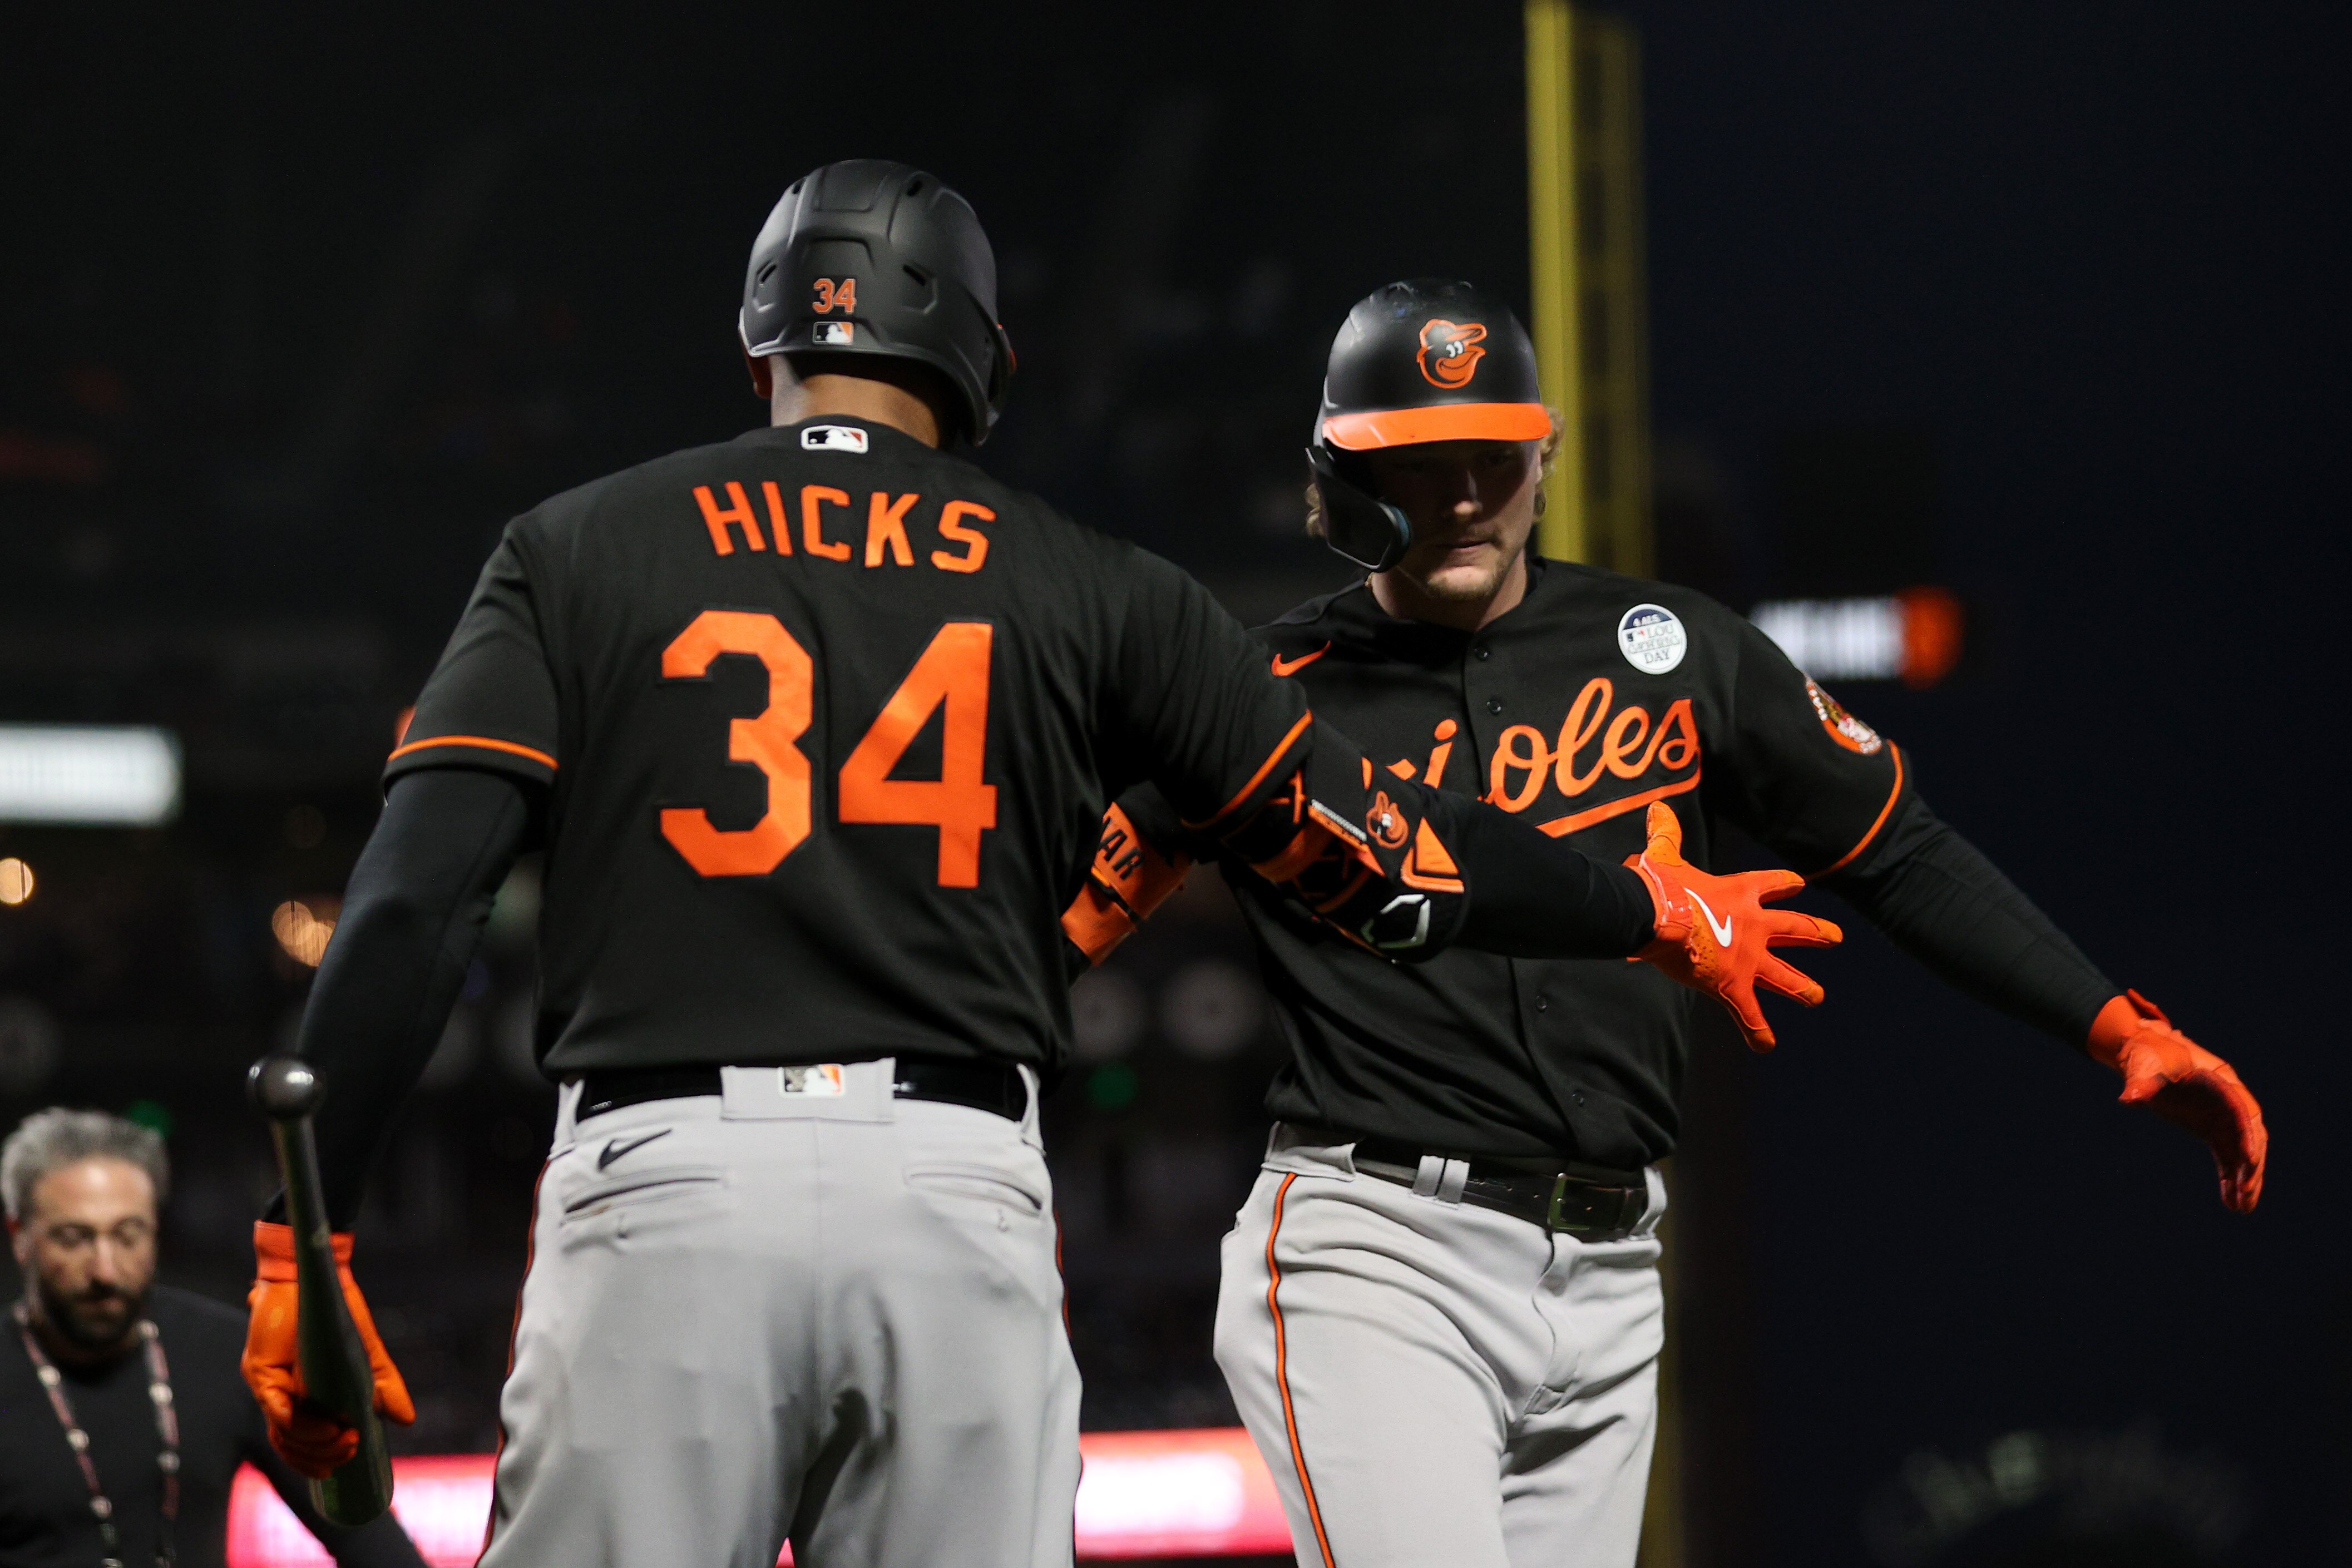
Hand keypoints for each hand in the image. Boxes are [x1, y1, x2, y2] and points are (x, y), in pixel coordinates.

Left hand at [242, 1222, 415, 1478]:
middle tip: (352, 1449)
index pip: (300, 1443)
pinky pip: (278, 1411)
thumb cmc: (337, 1315)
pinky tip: (331, 1427)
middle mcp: (279, 1397)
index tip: (350, 1461)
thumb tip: (406, 1420)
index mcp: (301, 1398)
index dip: (319, 1460)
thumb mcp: (367, 1355)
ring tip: (346, 1440)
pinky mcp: (260, 1374)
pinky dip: (303, 1426)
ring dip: (315, 1446)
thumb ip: (383, 1386)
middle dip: (321, 1457)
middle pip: (290, 1446)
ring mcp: (268, 1387)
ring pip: (282, 1435)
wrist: (316, 1279)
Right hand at [1624, 802, 1843, 1050]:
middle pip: (1797, 929)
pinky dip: (1758, 1032)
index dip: (1787, 884)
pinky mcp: (1733, 987)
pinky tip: (1767, 1046)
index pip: (1774, 884)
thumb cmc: (1660, 885)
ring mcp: (1748, 959)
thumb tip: (1656, 807)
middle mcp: (1755, 926)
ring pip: (1785, 977)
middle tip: (1836, 938)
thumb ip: (1666, 833)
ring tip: (1817, 997)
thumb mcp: (1664, 855)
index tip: (1799, 885)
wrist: (1656, 916)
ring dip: (1803, 988)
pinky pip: (1750, 1015)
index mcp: (1741, 893)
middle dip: (1818, 933)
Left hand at [2087, 990, 2266, 1213]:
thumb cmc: (2149, 1054)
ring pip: (2242, 1151)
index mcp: (2221, 1080)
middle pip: (2250, 1134)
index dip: (2247, 1134)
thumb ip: (2141, 1082)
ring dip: (2245, 1179)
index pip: (2242, 1109)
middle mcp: (2230, 1100)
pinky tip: (2231, 1203)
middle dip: (2251, 1164)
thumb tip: (2129, 1099)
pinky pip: (2227, 1157)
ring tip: (2242, 1210)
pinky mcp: (2213, 1129)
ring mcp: (2224, 1116)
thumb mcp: (2145, 1064)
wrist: (2147, 1051)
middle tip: (2246, 1193)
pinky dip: (2230, 1178)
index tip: (2248, 1159)